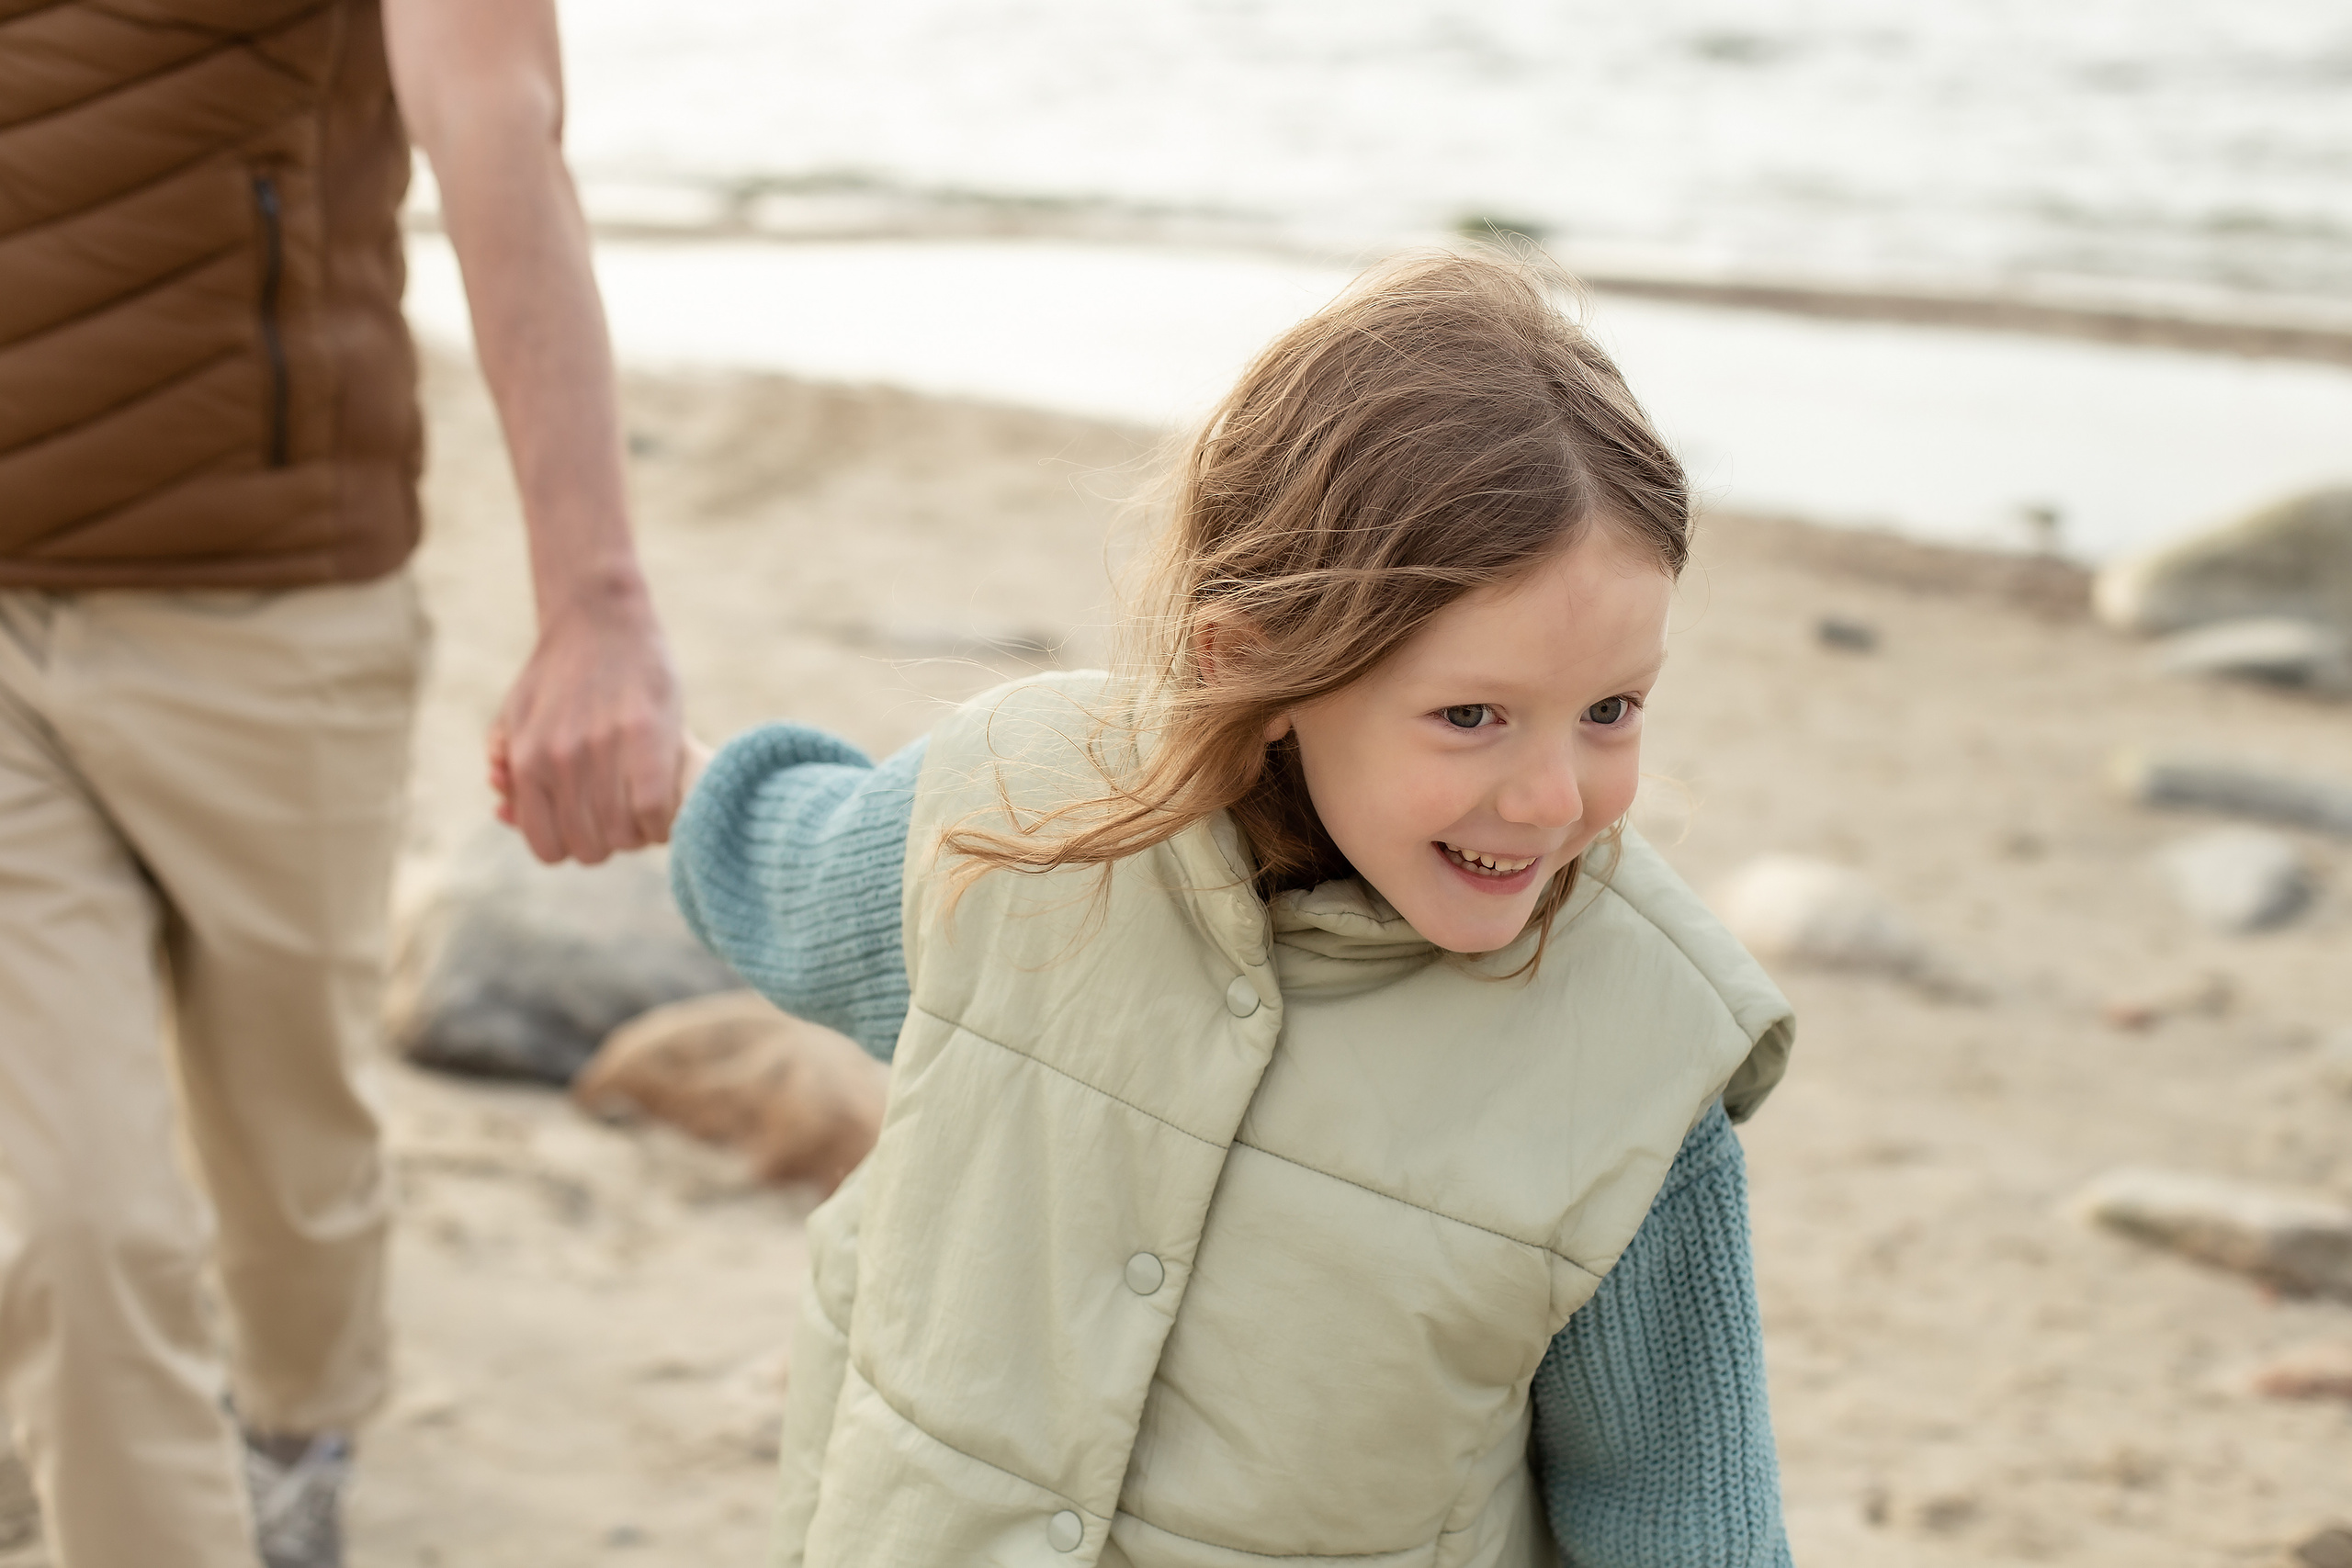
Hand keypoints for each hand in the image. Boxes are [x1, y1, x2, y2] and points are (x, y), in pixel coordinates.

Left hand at [488, 587, 684, 864]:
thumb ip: (509, 767)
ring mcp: (604, 754)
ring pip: (625, 838)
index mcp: (527, 764)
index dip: (574, 845)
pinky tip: (665, 803)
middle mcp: (560, 764)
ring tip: (645, 806)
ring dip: (640, 832)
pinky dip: (663, 821)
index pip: (549, 849)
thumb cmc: (561, 671)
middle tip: (622, 813)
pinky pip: (655, 816)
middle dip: (609, 840)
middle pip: (591, 849)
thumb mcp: (517, 716)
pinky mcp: (647, 741)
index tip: (592, 826)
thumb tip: (501, 810)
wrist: (600, 618)